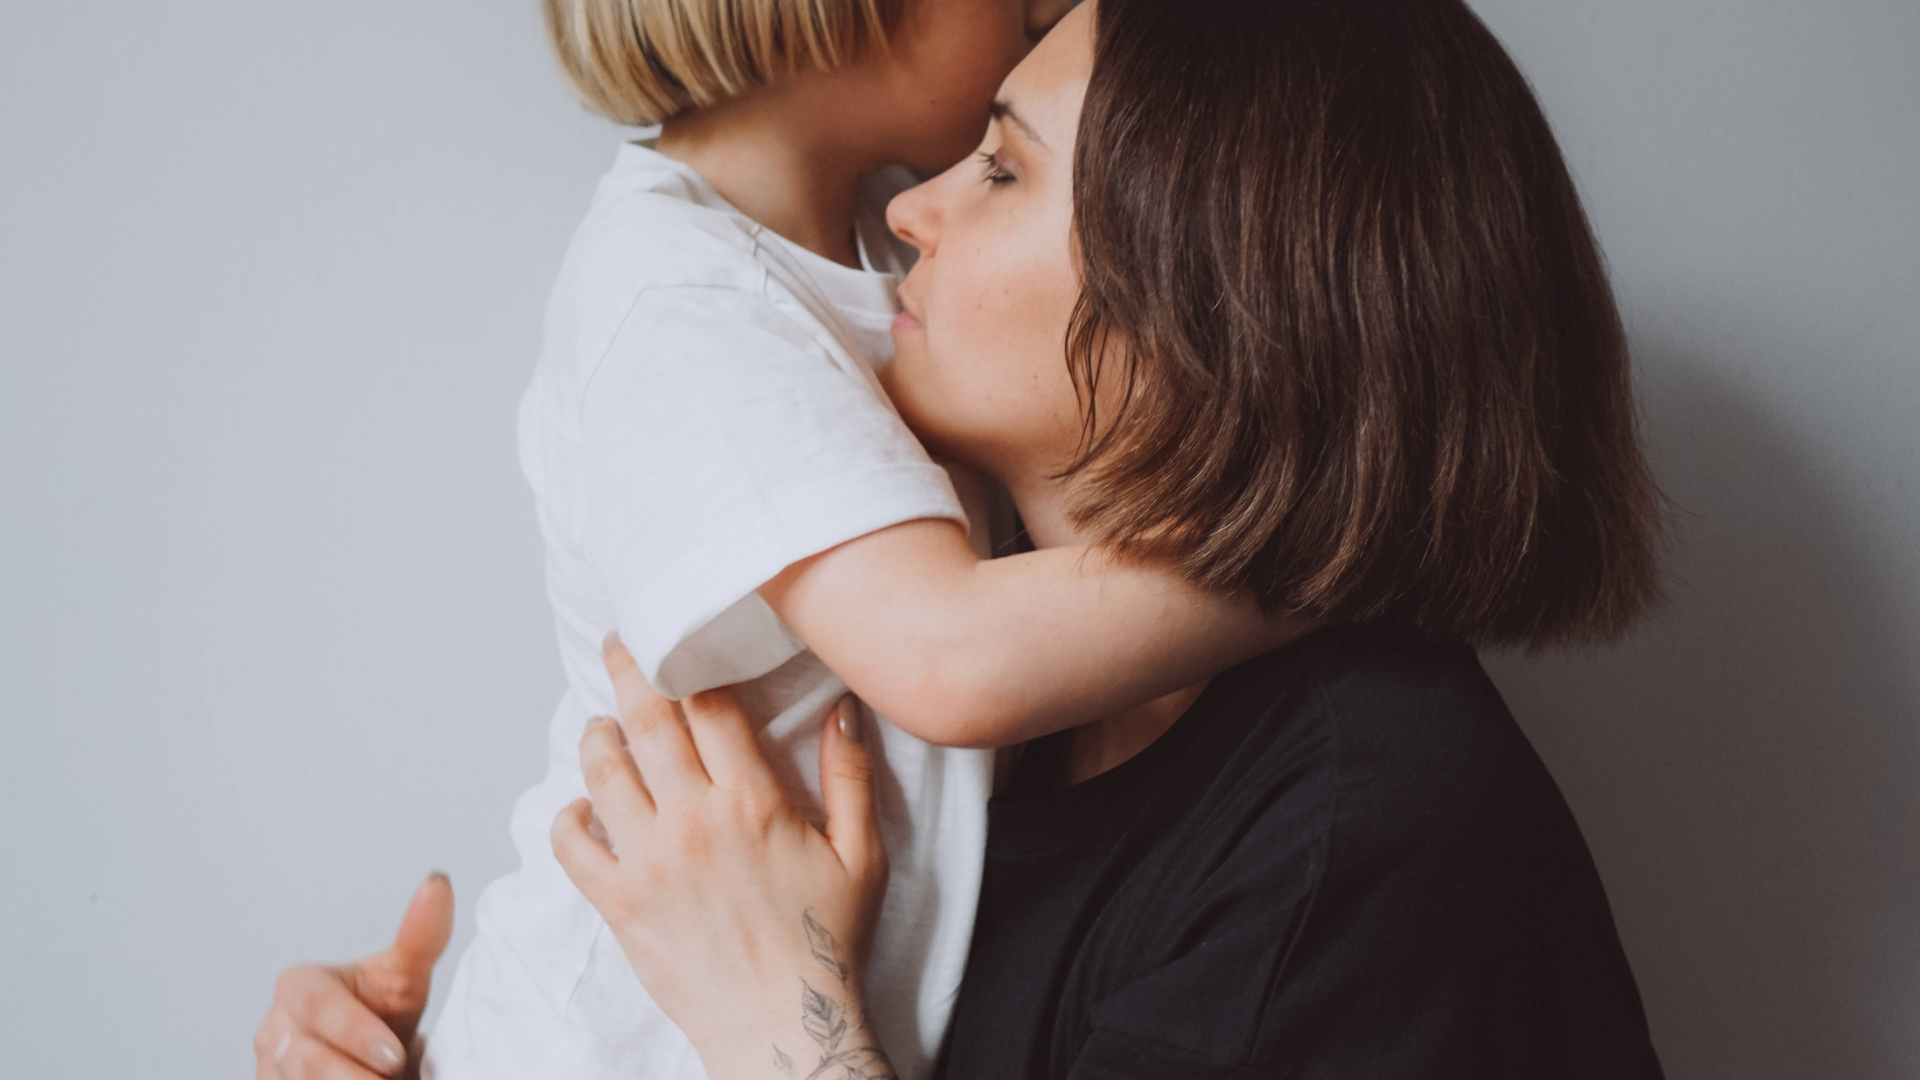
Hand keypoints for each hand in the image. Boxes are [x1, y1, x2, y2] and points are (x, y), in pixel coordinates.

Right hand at [253, 873, 452, 1079]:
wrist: (376, 1061)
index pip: (316, 1007)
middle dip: (355, 1075)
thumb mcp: (404, 976)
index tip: (395, 1055)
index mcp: (298, 987)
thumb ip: (420, 936)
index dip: (356, 1032)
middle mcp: (272, 1031)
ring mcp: (266, 1072)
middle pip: (306, 1059)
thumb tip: (437, 884)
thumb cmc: (385, 1012)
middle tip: (395, 1076)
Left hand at [551, 634, 895, 1079]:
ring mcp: (650, 862)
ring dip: (595, 736)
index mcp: (753, 801)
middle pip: (647, 721)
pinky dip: (566, 816)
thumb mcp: (862, 855)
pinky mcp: (619, 903)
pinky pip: (571, 845)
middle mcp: (694, 821)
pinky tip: (579, 807)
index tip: (677, 639)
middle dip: (628, 671)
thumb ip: (851, 778)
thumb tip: (843, 712)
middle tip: (617, 645)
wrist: (782, 1025)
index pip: (709, 706)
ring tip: (599, 724)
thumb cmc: (825, 942)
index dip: (690, 662)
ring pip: (602, 772)